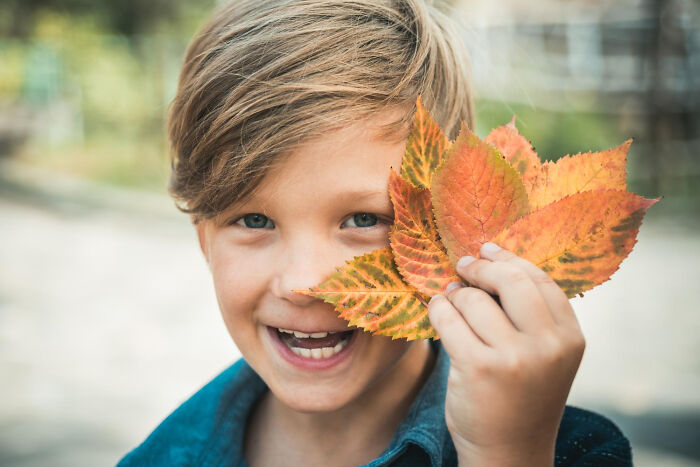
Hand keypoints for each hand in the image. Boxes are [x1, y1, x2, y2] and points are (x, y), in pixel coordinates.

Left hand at [427, 242, 585, 466]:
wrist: (509, 452)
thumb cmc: (521, 397)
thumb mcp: (544, 355)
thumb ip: (530, 314)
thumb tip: (490, 258)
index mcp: (570, 337)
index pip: (540, 279)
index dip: (509, 258)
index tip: (487, 249)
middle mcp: (548, 345)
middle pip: (510, 280)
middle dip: (480, 266)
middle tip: (462, 264)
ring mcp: (514, 357)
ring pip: (472, 299)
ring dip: (454, 294)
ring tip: (450, 299)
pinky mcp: (478, 367)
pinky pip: (448, 318)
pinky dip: (437, 308)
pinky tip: (437, 310)